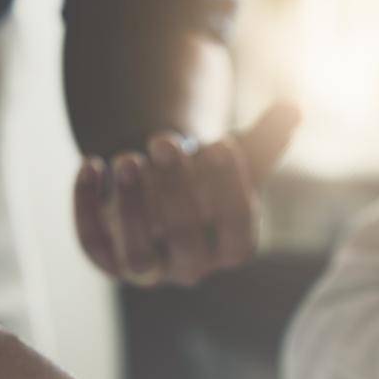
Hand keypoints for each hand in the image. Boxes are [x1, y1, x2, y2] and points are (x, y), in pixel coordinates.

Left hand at [73, 101, 300, 286]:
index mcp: (228, 251)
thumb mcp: (238, 157)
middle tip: (163, 140)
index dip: (231, 194)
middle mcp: (189, 268)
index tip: (222, 143)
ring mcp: (145, 269)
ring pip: (137, 257)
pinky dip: (85, 207)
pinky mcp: (104, 259)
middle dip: (175, 192)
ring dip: (132, 209)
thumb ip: (267, 138)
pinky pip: (92, 243)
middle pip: (186, 244)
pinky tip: (90, 163)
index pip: (238, 240)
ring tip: (126, 158)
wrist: (157, 194)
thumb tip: (293, 109)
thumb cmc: (205, 179)